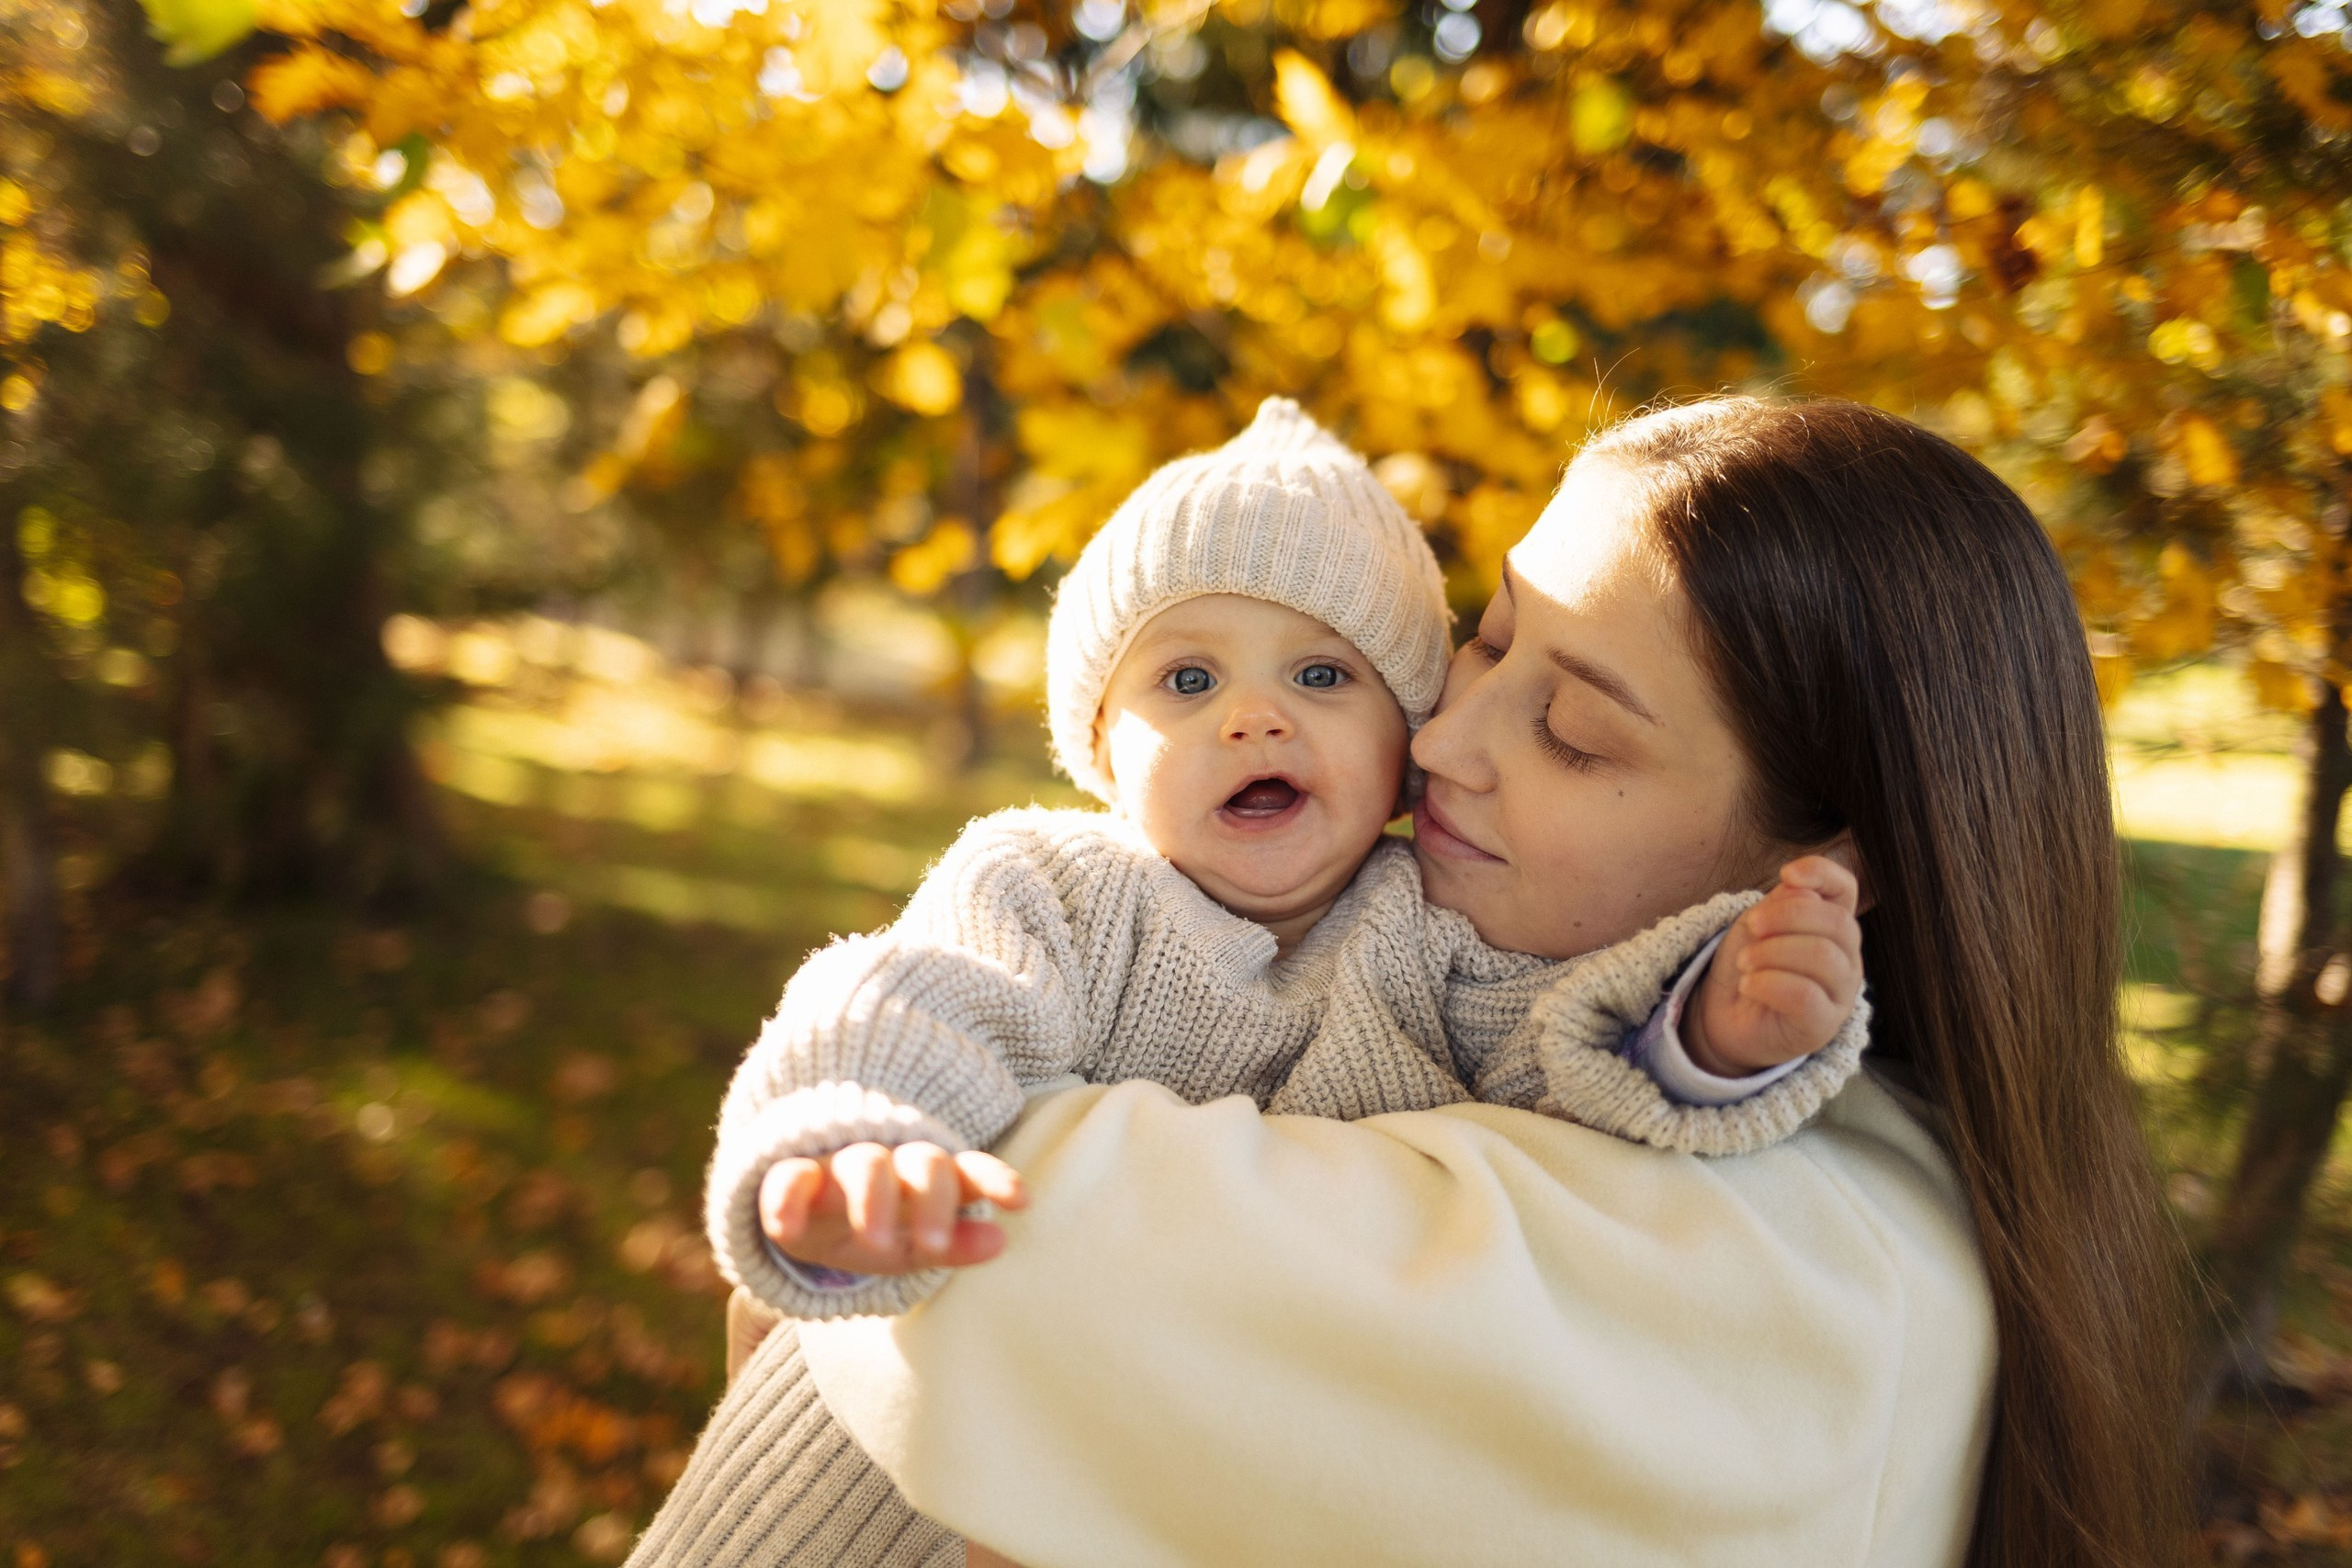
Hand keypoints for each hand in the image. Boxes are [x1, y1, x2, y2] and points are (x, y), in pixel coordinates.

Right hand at [759, 1142, 1028, 1277]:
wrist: (798, 1210)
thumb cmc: (867, 1228)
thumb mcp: (908, 1246)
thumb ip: (952, 1246)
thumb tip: (1001, 1241)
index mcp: (925, 1177)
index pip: (968, 1172)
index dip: (995, 1180)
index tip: (1021, 1201)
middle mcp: (890, 1163)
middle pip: (922, 1166)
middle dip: (931, 1201)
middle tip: (933, 1244)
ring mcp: (840, 1166)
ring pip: (865, 1166)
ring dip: (873, 1199)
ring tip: (875, 1241)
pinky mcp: (791, 1176)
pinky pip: (789, 1178)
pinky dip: (786, 1199)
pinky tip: (785, 1227)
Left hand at [1683, 856, 1863, 1078]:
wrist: (1726, 1015)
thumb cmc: (1749, 964)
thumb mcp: (1758, 923)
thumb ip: (1782, 903)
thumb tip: (1801, 890)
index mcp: (1832, 924)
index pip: (1845, 887)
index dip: (1822, 873)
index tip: (1785, 874)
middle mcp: (1846, 957)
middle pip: (1837, 921)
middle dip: (1786, 917)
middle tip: (1752, 927)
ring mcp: (1840, 993)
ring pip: (1822, 957)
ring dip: (1772, 952)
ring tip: (1745, 962)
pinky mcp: (1822, 1024)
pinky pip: (1805, 995)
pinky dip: (1768, 983)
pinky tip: (1748, 985)